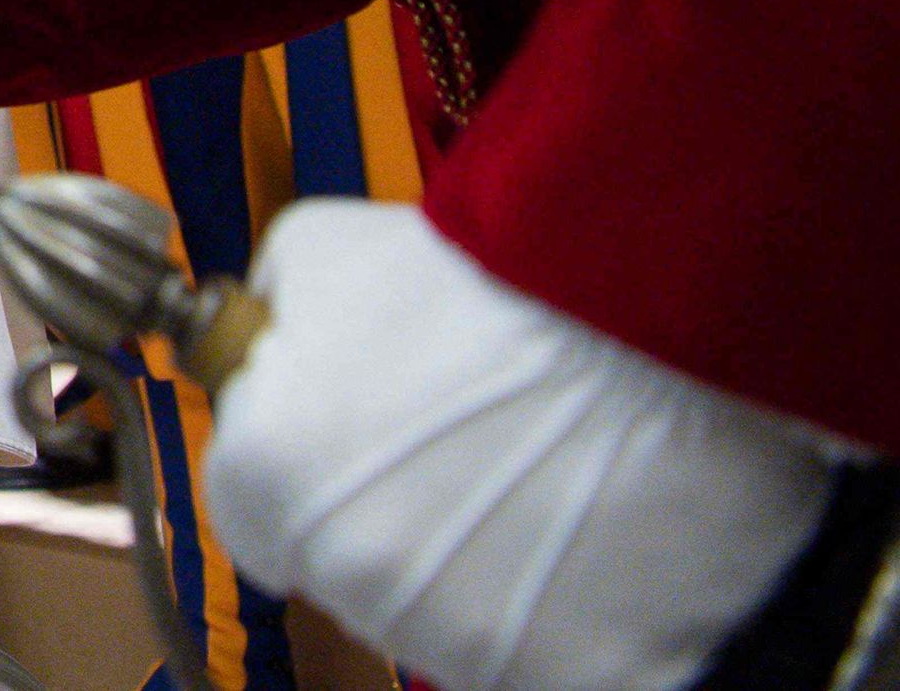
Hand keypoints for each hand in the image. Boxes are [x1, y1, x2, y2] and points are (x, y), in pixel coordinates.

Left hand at [207, 202, 834, 690]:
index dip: (300, 456)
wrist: (650, 319)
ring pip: (433, 609)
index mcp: (266, 482)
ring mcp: (450, 636)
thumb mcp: (319, 251)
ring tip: (537, 468)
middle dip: (385, 505)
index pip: (250, 505)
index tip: (354, 423)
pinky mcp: (559, 672)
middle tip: (463, 433)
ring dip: (466, 556)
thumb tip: (260, 353)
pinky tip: (585, 528)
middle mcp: (344, 576)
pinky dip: (551, 603)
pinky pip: (527, 649)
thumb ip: (267, 318)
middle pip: (343, 560)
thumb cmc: (482, 276)